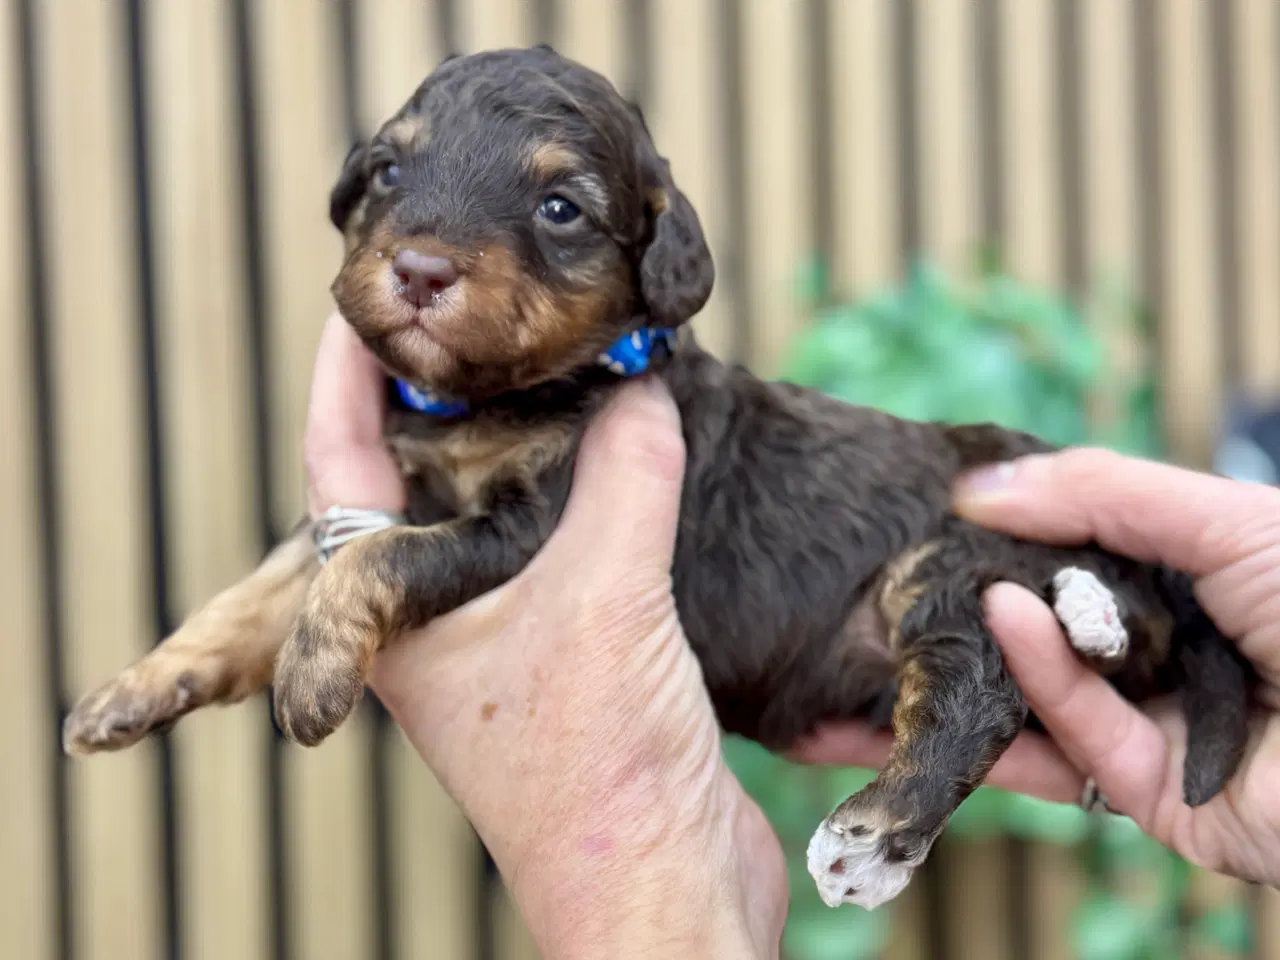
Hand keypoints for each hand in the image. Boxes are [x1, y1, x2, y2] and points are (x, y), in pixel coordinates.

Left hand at [303, 313, 785, 958]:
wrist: (661, 884)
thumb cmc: (598, 772)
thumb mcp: (604, 597)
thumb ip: (623, 479)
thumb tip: (642, 389)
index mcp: (399, 612)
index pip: (342, 461)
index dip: (345, 371)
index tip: (361, 298)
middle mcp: (438, 625)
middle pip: (418, 482)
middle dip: (445, 396)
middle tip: (479, 316)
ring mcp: (501, 644)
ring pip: (496, 518)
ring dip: (524, 446)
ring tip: (556, 368)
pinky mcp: (570, 661)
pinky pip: (567, 553)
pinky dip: (589, 497)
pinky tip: (626, 460)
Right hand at [798, 447, 1279, 887]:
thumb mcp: (1221, 516)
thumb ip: (1096, 491)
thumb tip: (976, 485)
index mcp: (1183, 587)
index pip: (1069, 557)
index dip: (1000, 540)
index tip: (931, 521)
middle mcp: (1159, 656)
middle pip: (1042, 634)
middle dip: (963, 615)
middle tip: (889, 583)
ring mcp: (1151, 726)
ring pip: (1039, 695)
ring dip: (970, 661)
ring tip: (903, 613)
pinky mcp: (1145, 794)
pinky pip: (1071, 735)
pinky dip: (1033, 680)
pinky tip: (1001, 622)